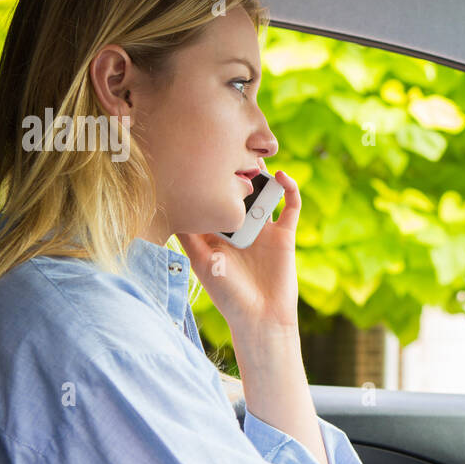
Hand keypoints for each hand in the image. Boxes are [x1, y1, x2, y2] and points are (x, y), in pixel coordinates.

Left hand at [177, 162, 301, 335]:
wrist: (260, 318)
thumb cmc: (228, 295)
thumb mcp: (201, 262)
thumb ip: (190, 235)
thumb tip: (174, 205)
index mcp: (218, 233)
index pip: (214, 198)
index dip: (209, 178)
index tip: (201, 155)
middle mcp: (241, 228)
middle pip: (239, 191)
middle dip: (235, 170)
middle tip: (230, 145)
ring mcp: (264, 229)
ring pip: (264, 193)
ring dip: (261, 175)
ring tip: (254, 155)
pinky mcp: (285, 235)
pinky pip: (291, 206)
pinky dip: (291, 190)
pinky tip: (283, 177)